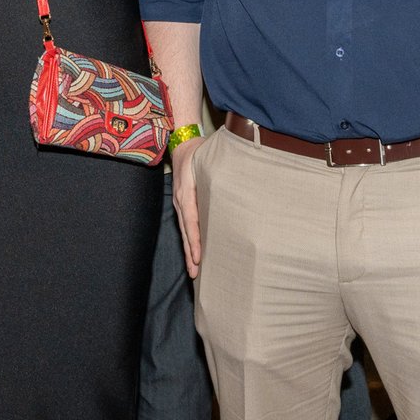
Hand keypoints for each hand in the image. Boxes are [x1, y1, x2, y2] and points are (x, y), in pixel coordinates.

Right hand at [172, 136, 204, 278]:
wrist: (182, 144)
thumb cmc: (199, 152)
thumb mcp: (208, 159)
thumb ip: (218, 172)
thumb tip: (239, 181)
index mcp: (186, 191)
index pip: (191, 221)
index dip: (194, 240)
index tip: (199, 257)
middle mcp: (181, 200)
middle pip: (185, 232)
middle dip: (190, 254)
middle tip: (195, 274)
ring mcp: (179, 203)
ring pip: (184, 232)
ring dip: (189, 251)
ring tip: (194, 271)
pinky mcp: (182, 204)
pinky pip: (185, 226)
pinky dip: (189, 241)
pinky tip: (194, 252)